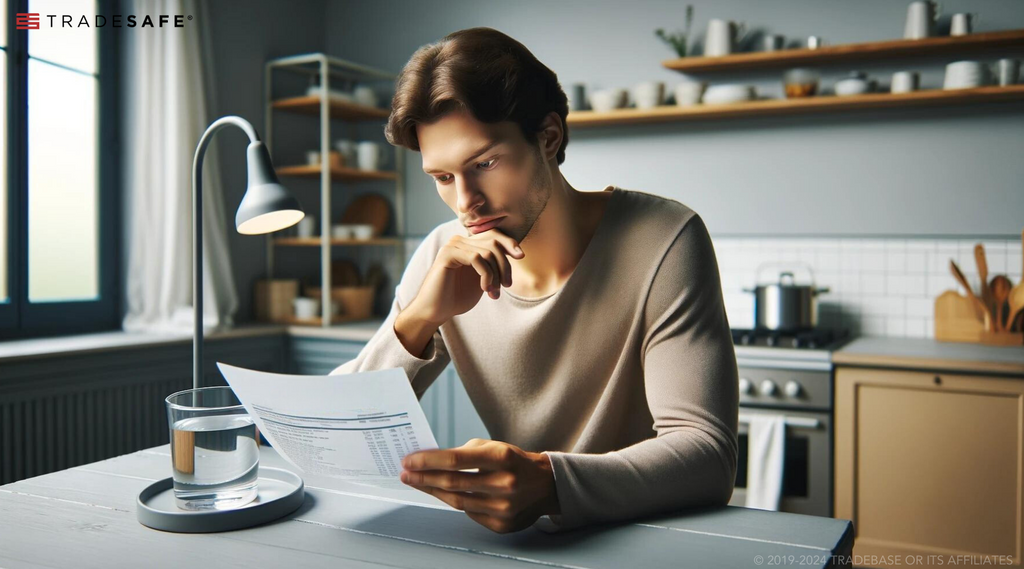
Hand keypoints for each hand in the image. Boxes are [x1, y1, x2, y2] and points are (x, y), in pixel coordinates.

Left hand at [400, 438, 559, 533]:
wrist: (547, 485)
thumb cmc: (515, 462)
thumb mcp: (495, 447)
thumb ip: (466, 453)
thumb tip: (431, 462)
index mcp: (502, 457)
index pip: (456, 459)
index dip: (428, 461)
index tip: (410, 460)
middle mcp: (504, 483)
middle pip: (453, 482)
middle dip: (424, 478)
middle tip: (406, 473)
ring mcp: (504, 507)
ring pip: (457, 501)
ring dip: (433, 492)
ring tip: (417, 483)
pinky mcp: (502, 524)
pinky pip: (469, 513)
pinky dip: (454, 502)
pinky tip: (442, 495)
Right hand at [406, 229, 524, 325]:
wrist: (435, 311)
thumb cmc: (457, 298)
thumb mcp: (483, 280)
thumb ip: (494, 266)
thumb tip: (516, 253)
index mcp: (468, 245)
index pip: (494, 235)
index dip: (509, 243)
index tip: (521, 256)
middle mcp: (460, 241)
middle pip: (494, 242)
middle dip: (505, 265)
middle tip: (506, 285)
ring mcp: (453, 246)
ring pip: (487, 252)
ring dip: (496, 275)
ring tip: (493, 292)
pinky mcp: (447, 254)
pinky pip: (476, 258)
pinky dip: (486, 275)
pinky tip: (484, 288)